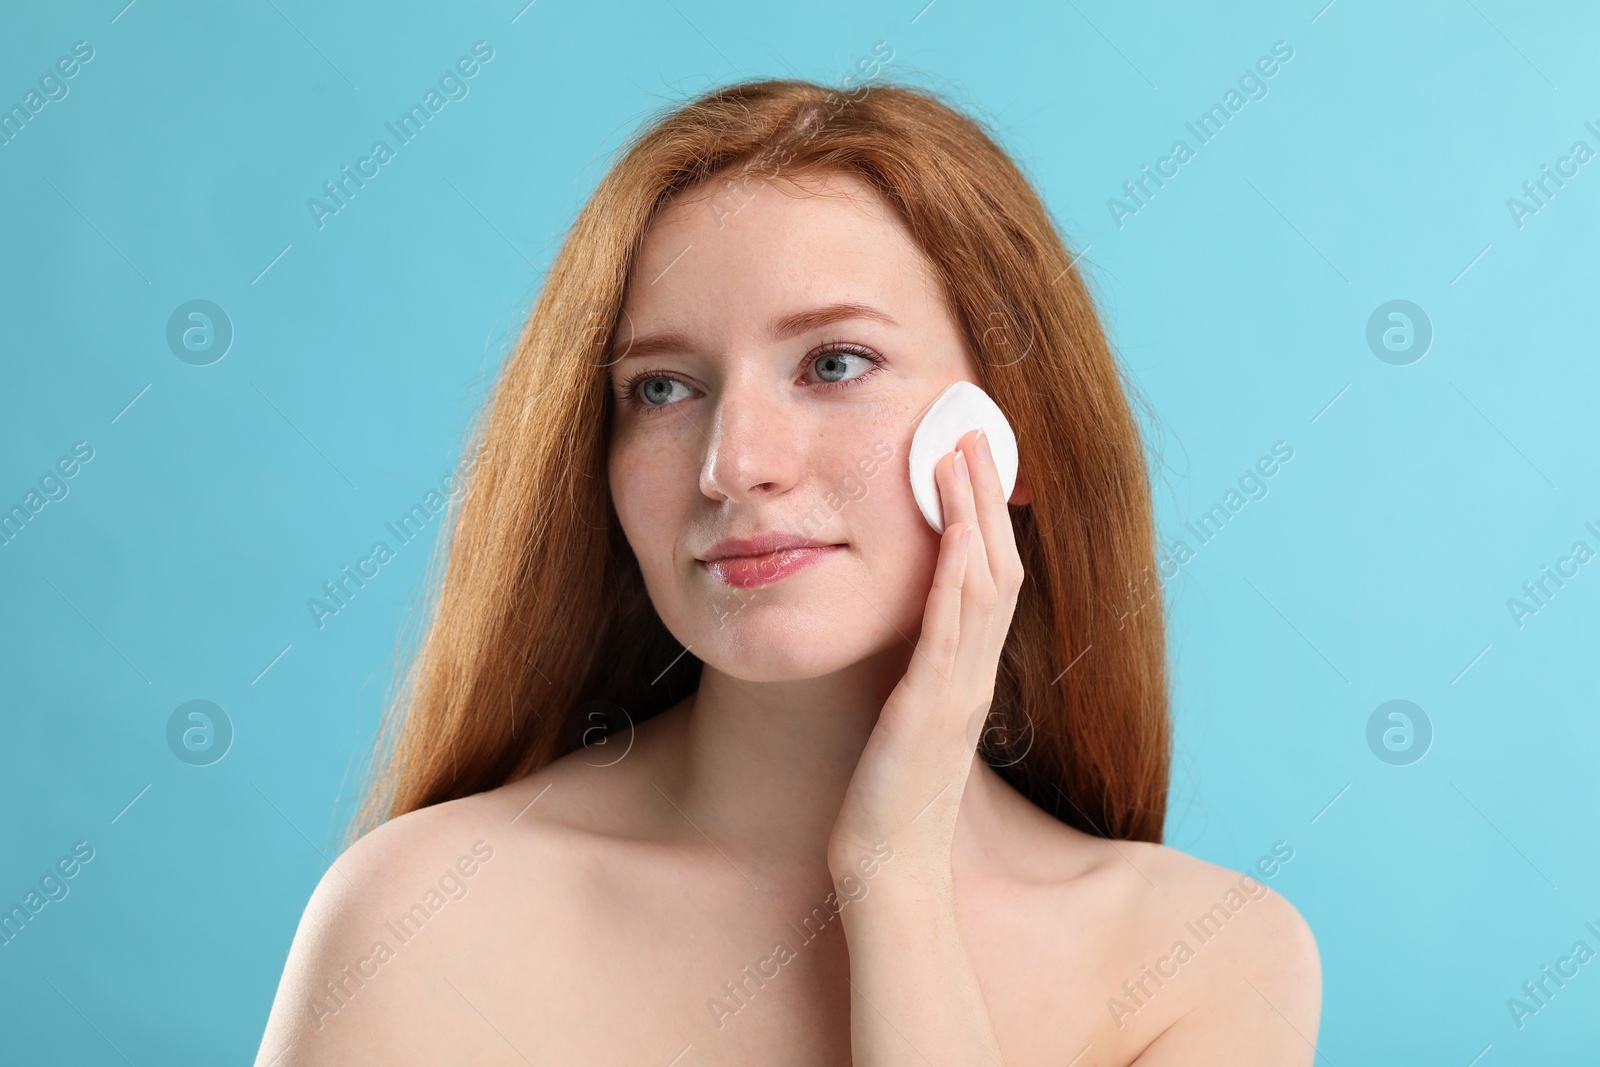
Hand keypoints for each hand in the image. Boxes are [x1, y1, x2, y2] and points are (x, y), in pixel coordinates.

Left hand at [827, 426, 1025, 877]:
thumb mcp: (907, 722)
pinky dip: (959, 575)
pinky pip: (953, 630)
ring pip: (983, 584)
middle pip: (998, 565)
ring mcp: (958, 689)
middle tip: (975, 431)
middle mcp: (973, 674)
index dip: (986, 517)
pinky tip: (955, 531)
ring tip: (962, 453)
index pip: (990, 579)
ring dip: (975, 515)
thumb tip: (906, 638)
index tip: (973, 463)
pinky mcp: (931, 708)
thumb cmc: (890, 799)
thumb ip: (916, 676)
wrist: (889, 868)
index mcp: (967, 674)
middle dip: (987, 495)